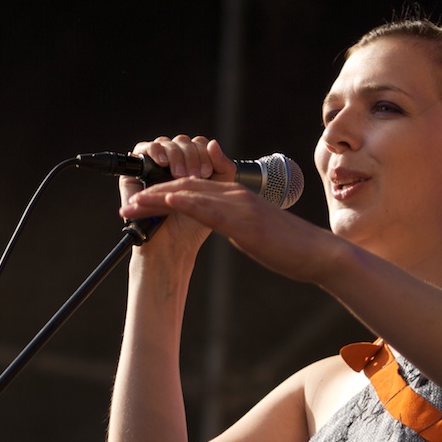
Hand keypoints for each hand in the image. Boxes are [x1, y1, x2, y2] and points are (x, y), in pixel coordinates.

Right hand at [120, 136, 235, 262]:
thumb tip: (214, 142)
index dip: (204, 153)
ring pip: (166, 143)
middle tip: (196, 175)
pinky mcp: (135, 172)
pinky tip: (164, 163)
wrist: (172, 244)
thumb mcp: (216, 193)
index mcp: (191, 167)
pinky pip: (143, 149)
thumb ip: (222, 168)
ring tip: (180, 174)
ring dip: (176, 155)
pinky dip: (155, 151)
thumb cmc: (193, 224)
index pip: (198, 145)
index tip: (208, 172)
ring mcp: (153, 167)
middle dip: (192, 156)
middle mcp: (171, 165)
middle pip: (183, 142)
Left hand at [120, 140, 335, 283]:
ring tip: (132, 206)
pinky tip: (163, 202)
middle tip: (126, 206)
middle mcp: (233, 194)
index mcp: (234, 198)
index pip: (191, 190)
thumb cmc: (287, 248)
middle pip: (183, 187)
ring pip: (189, 193)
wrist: (315, 253)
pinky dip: (182, 203)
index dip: (162, 195)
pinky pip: (206, 207)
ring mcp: (238, 204)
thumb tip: (219, 225)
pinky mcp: (242, 218)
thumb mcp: (252, 232)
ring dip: (157, 199)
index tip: (139, 205)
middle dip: (151, 195)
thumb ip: (233, 224)